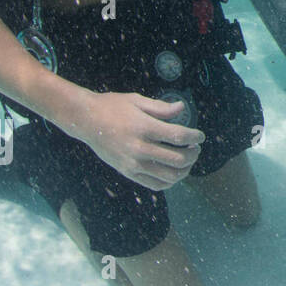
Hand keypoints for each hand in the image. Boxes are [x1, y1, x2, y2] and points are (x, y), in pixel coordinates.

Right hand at [76, 92, 204, 190]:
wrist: (85, 120)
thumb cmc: (112, 107)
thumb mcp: (137, 100)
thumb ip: (161, 107)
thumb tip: (182, 108)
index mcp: (144, 128)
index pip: (179, 137)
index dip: (195, 137)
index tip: (200, 136)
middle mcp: (140, 148)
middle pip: (178, 159)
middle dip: (193, 154)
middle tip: (196, 148)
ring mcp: (133, 163)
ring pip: (170, 176)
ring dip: (185, 170)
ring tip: (187, 160)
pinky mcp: (127, 172)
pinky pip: (155, 184)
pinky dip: (170, 181)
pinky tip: (174, 172)